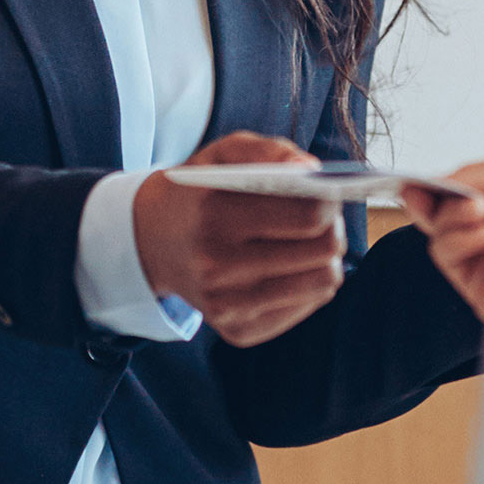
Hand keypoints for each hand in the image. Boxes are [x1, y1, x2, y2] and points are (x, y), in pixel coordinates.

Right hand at [131, 131, 349, 346]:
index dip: (329, 201)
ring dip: (326, 258)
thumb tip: (315, 171)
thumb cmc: (200, 191)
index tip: (326, 192)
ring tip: (309, 241)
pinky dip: (306, 282)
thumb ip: (272, 151)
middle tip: (322, 216)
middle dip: (333, 229)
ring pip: (323, 283)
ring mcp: (228, 307)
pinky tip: (286, 267)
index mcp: (216, 217)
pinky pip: (307, 306)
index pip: (308, 217)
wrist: (150, 241)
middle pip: (322, 252)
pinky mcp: (239, 331)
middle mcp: (219, 268)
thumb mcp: (226, 154)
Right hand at [402, 124, 483, 322]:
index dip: (434, 189)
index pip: (463, 200)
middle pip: (442, 219)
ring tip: (482, 210)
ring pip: (439, 236)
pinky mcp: (482, 291)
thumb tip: (435, 184)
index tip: (414, 181)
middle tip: (420, 190)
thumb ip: (469, 175)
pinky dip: (459, 238)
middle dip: (430, 202)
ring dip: (452, 217)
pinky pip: (446, 256)